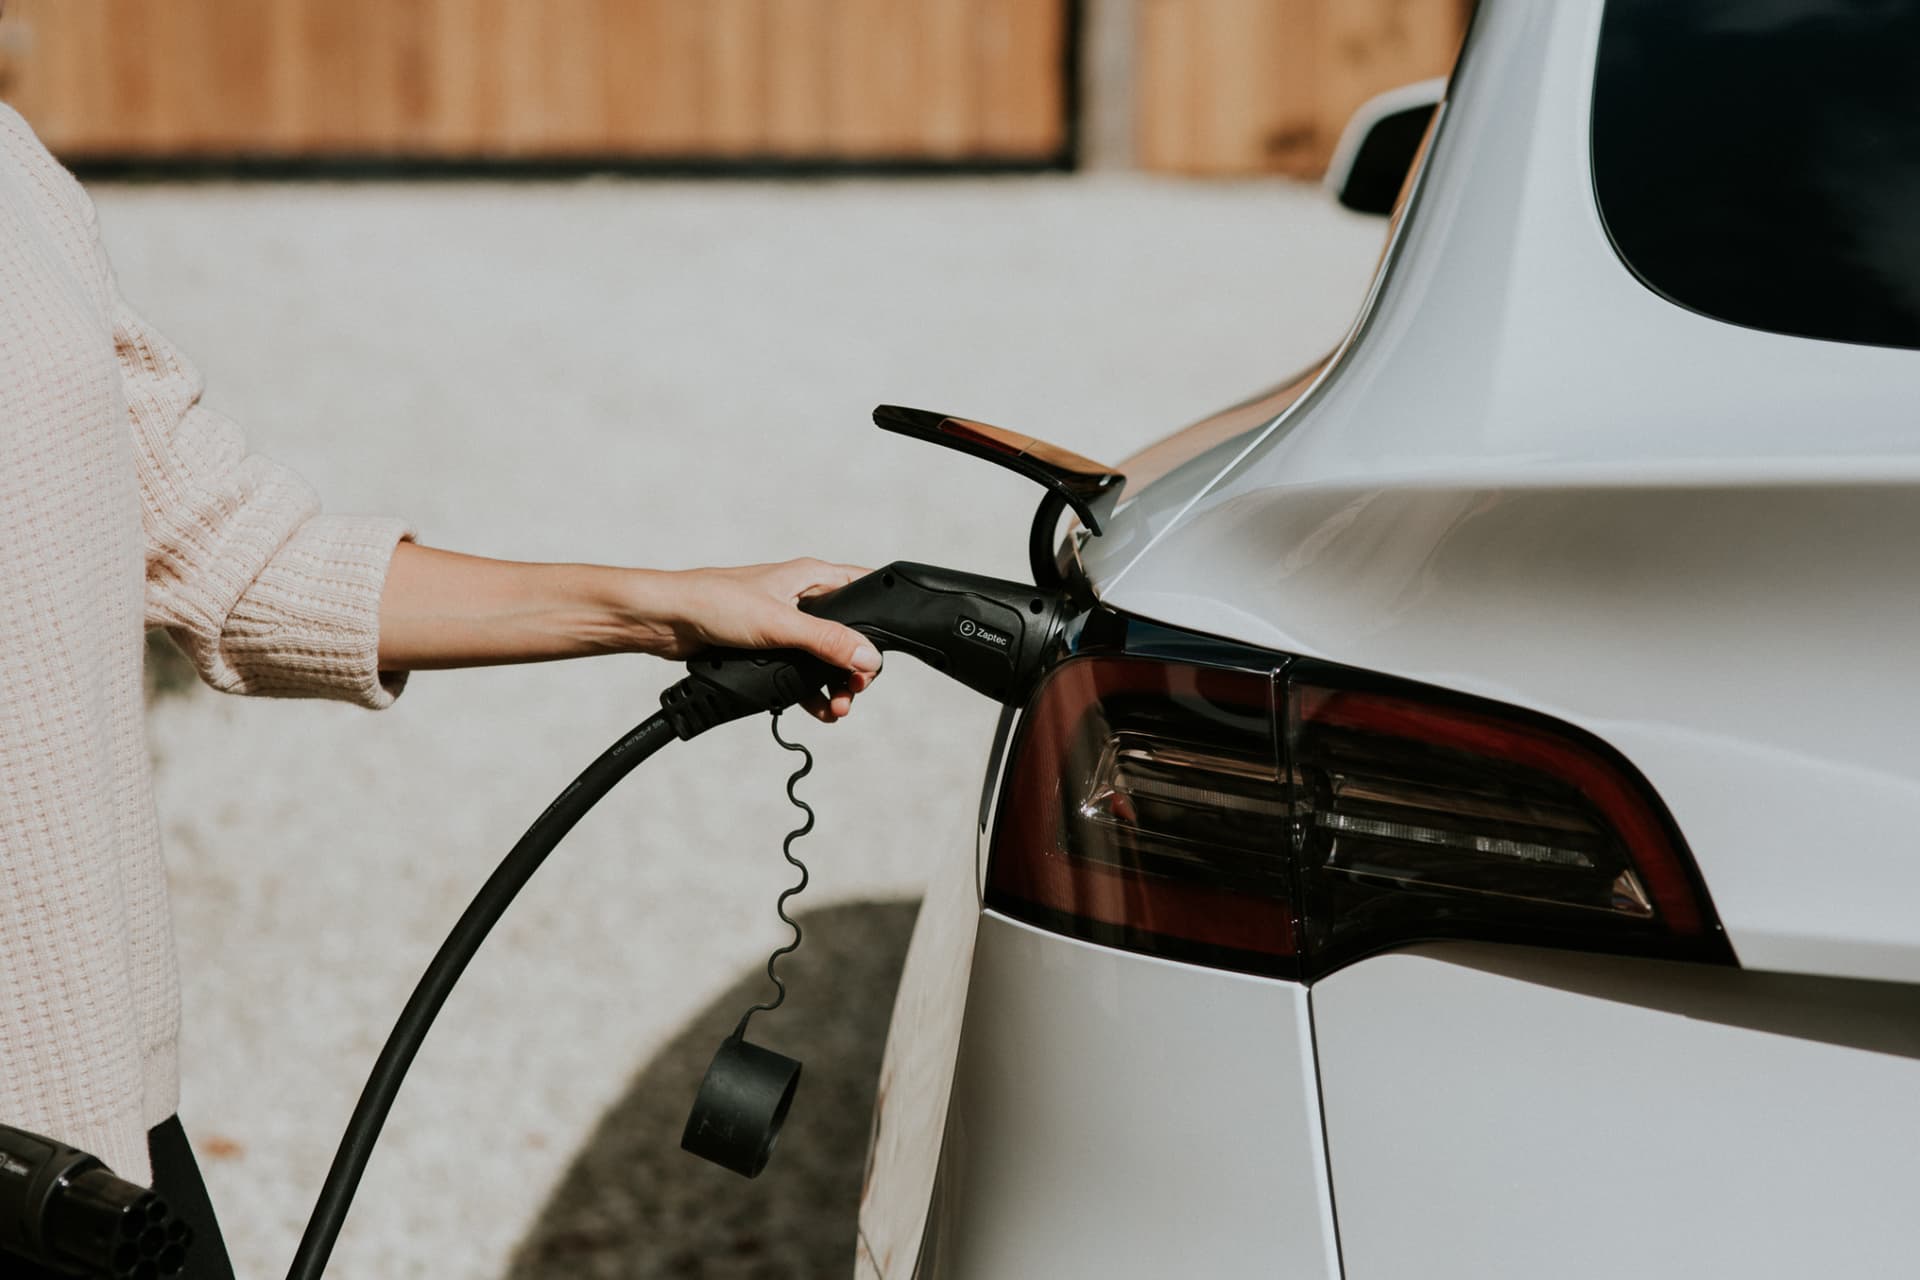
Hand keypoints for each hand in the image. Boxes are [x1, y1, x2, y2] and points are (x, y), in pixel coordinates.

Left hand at [631, 559, 881, 721]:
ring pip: (825, 657)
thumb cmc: (714, 602)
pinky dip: (811, 691)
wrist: (666, 621)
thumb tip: (868, 657)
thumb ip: (827, 641)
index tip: (876, 658)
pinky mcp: (768, 647)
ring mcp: (786, 624)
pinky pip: (801, 671)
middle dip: (853, 667)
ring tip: (835, 707)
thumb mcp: (780, 624)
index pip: (864, 590)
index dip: (879, 623)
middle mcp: (803, 598)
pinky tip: (816, 709)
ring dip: (833, 684)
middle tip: (851, 692)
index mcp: (812, 576)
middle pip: (848, 635)